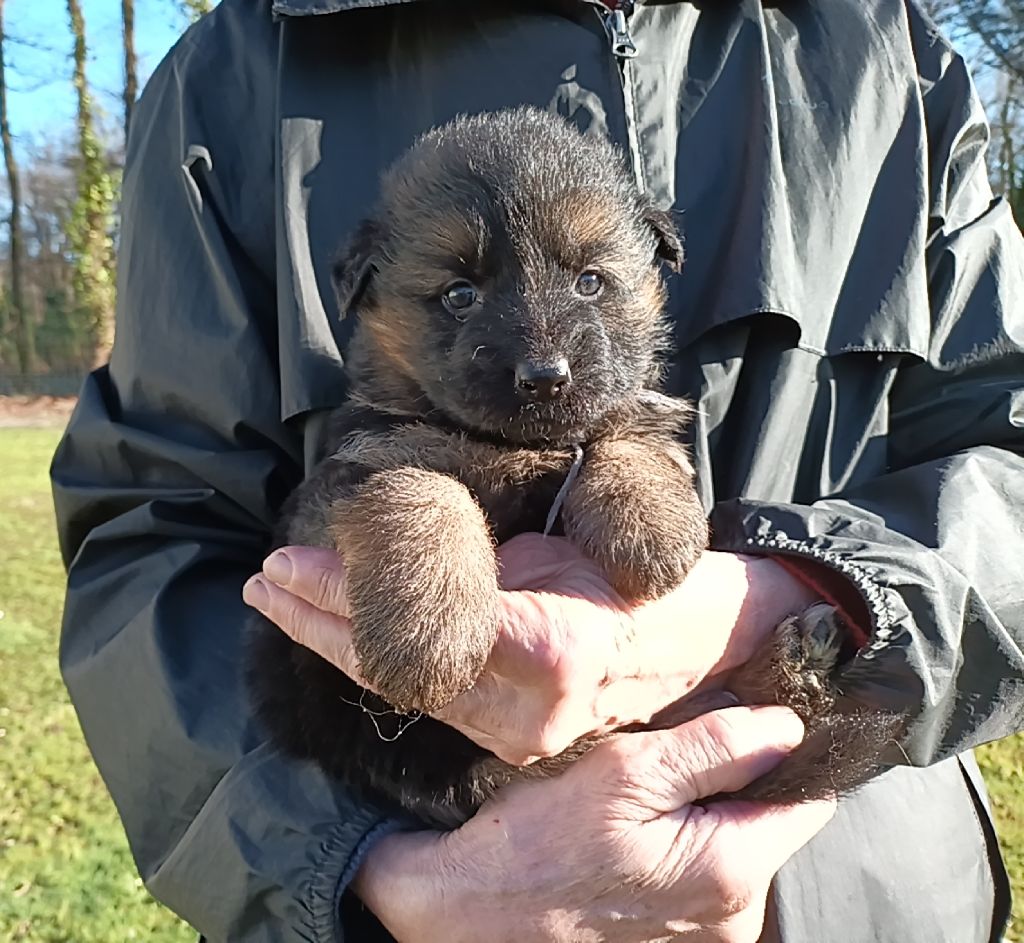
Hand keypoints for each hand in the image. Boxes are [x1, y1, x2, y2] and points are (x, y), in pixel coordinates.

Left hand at [243, 534, 817, 763]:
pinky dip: (379, 666)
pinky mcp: (510, 744)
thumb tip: (424, 563)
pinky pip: (431, 701)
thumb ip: (502, 561)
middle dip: (319, 623)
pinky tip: (337, 637)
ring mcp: (518, 737)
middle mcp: (528, 710)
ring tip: (282, 603)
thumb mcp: (588, 538)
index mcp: (551, 648)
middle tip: (263, 582)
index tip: (291, 561)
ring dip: (337, 645)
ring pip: (405, 690)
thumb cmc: (653, 579)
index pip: (423, 623)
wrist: (707, 647)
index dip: (348, 597)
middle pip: (396, 667)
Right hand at [353, 706, 835, 941]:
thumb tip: (788, 728)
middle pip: (771, 822)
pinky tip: (633, 827)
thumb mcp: (626, 771)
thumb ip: (716, 748)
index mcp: (731, 870)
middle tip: (671, 751)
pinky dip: (683, 841)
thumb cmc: (540, 839)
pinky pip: (706, 873)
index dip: (784, 749)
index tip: (746, 721)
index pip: (810, 798)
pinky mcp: (678, 940)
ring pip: (737, 845)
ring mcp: (708, 936)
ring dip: (706, 809)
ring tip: (643, 792)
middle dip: (736, 779)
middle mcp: (735, 918)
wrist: (473, 908)